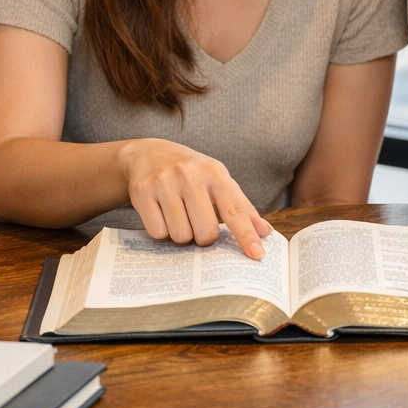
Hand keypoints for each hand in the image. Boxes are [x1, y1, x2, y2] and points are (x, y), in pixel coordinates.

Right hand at [119, 139, 273, 258]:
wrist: (148, 153)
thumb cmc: (191, 172)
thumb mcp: (218, 180)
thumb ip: (241, 207)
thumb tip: (265, 232)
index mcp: (214, 172)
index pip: (234, 209)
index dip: (246, 234)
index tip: (256, 254)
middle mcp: (190, 175)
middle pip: (206, 231)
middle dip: (204, 238)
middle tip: (199, 224)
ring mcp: (164, 182)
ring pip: (180, 235)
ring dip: (182, 235)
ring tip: (179, 216)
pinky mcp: (142, 191)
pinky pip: (158, 232)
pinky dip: (162, 231)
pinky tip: (162, 214)